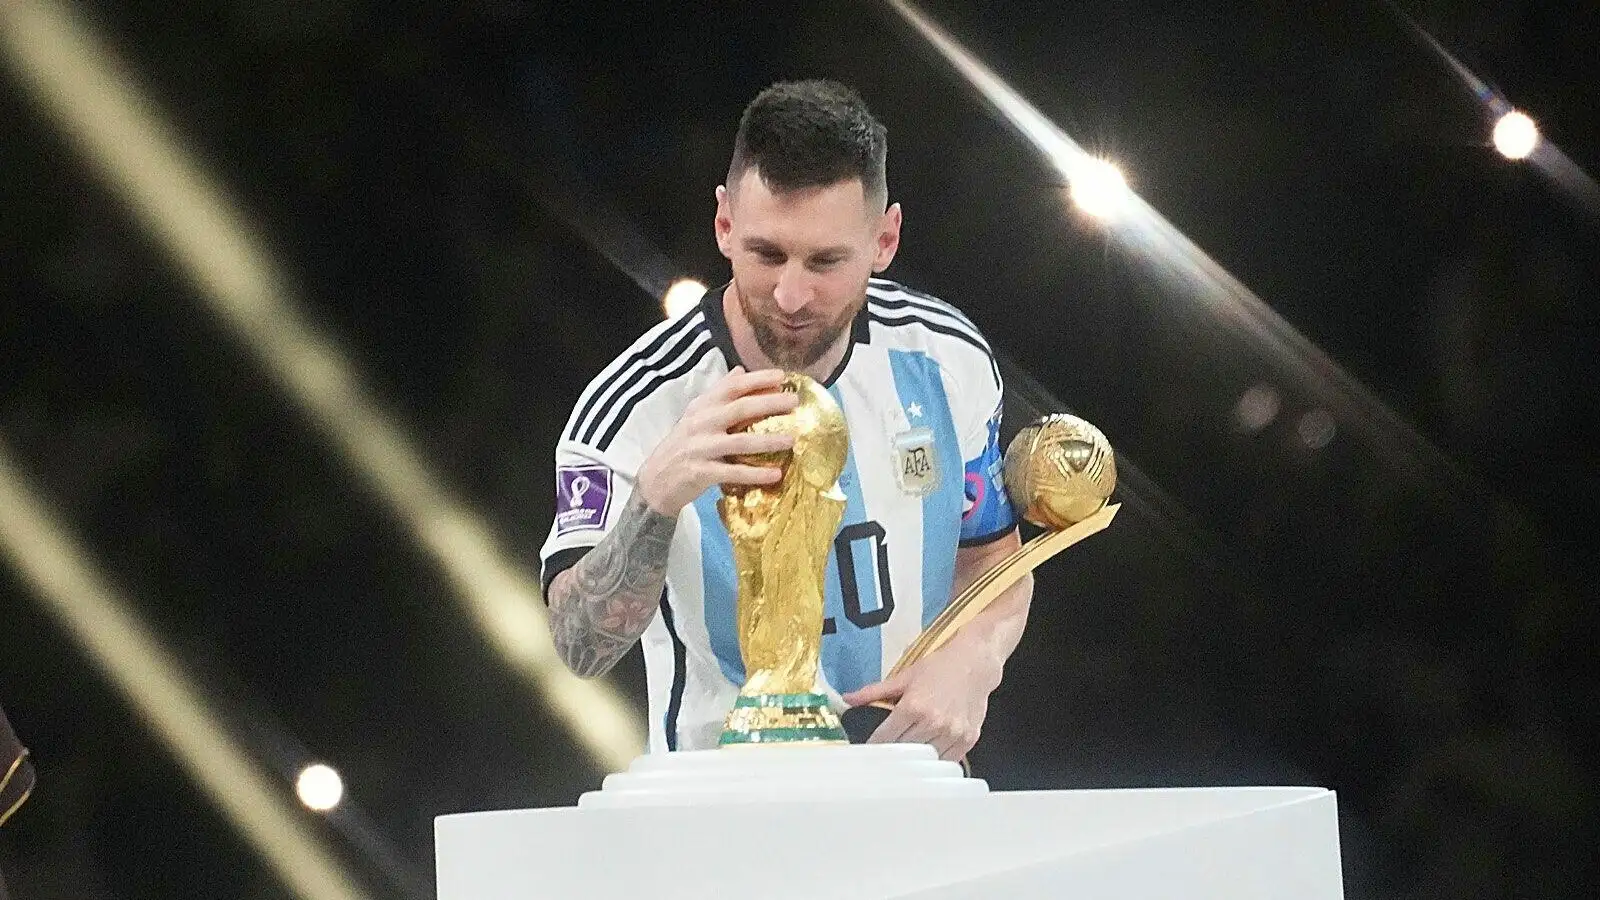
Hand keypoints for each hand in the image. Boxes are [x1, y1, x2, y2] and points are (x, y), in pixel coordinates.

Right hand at [636, 366, 798, 515]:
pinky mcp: (701, 473)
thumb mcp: (696, 415)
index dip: (757, 379)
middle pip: (739, 409)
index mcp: (702, 407)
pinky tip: (775, 474)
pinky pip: (733, 472)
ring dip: (768, 440)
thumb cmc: (682, 445)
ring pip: (739, 441)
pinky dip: (755, 474)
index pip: (731, 387)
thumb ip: (719, 394)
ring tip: (791, 440)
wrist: (655, 480)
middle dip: (769, 403)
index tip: (781, 376)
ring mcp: (700, 448)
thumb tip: (741, 370)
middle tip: (794, 402)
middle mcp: (701, 423)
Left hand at [841, 635, 1003, 761]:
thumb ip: (874, 691)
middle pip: (903, 752)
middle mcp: (933, 723)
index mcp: (913, 707)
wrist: (975, 664)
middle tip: (882, 759)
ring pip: (925, 762)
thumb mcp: (904, 676)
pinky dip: (935, 763)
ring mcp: (952, 734)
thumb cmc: (939, 668)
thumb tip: (846, 699)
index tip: (866, 754)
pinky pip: (947, 762)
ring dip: (914, 762)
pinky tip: (928, 758)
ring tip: (905, 761)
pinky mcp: (968, 740)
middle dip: (891, 756)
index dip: (873, 747)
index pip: (885, 738)